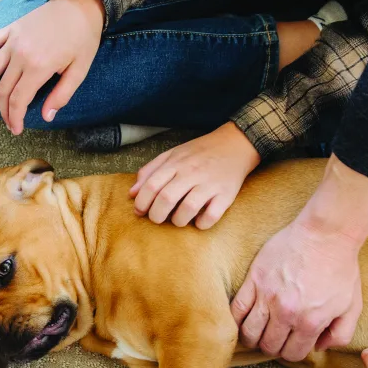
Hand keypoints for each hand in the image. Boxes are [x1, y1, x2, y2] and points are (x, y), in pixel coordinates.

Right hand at [0, 0, 105, 134]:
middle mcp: (21, 54)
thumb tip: (46, 117)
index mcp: (39, 66)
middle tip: (8, 122)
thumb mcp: (79, 70)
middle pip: (3, 89)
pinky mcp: (10, 29)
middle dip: (3, 110)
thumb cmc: (83, 38)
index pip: (18, 100)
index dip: (15, 118)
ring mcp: (13, 40)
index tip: (16, 129)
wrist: (80, 5)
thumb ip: (61, 95)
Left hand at [130, 122, 260, 227]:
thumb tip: (132, 194)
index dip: (141, 203)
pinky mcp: (226, 195)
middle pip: (167, 199)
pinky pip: (212, 215)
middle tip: (157, 218)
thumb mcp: (172, 154)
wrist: (236, 144)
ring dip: (178, 221)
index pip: (151, 186)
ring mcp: (210, 184)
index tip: (140, 211)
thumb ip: (150, 171)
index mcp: (176, 163)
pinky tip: (198, 220)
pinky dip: (202, 223)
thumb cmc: (199, 152)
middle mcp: (192, 173)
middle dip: (156, 215)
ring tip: (178, 220)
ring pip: (188, 209)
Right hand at [231, 157, 367, 360]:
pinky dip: (237, 320)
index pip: (292, 353)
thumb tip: (319, 347)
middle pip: (268, 346)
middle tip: (277, 337)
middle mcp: (286, 313)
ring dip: (253, 338)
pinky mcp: (255, 279)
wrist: (327, 234)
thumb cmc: (342, 268)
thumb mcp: (353, 306)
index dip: (293, 351)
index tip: (293, 343)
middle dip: (273, 347)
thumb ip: (340, 334)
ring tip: (259, 331)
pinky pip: (237, 308)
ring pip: (249, 332)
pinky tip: (243, 320)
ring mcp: (267, 296)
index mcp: (310, 322)